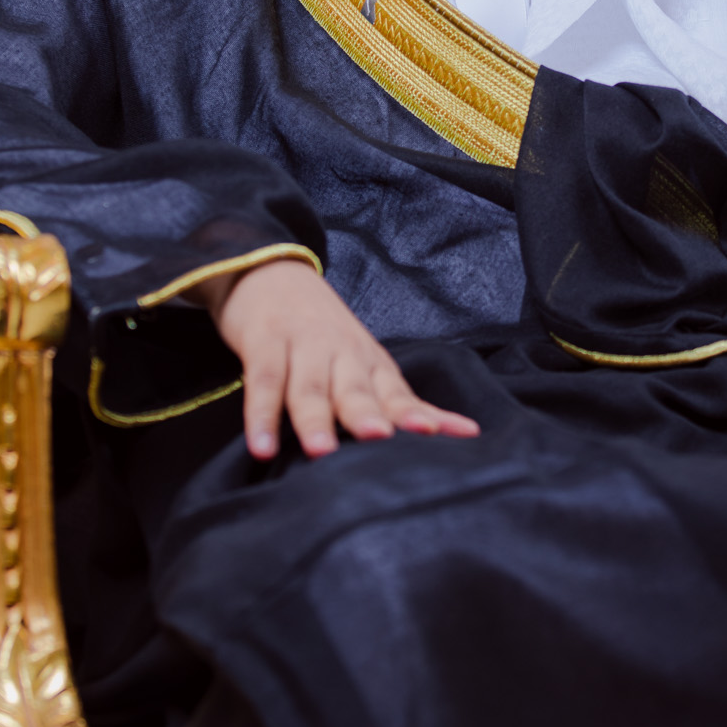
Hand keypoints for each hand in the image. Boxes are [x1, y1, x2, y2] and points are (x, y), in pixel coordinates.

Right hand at [191, 259, 479, 460]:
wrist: (273, 275)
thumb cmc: (325, 336)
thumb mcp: (363, 365)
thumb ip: (399, 404)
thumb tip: (467, 435)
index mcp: (370, 363)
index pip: (396, 394)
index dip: (412, 413)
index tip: (431, 433)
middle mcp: (341, 353)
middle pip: (355, 389)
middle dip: (367, 415)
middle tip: (378, 438)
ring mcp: (303, 346)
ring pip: (310, 387)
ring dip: (315, 419)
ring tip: (320, 452)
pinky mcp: (265, 342)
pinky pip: (264, 382)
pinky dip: (260, 415)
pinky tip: (260, 446)